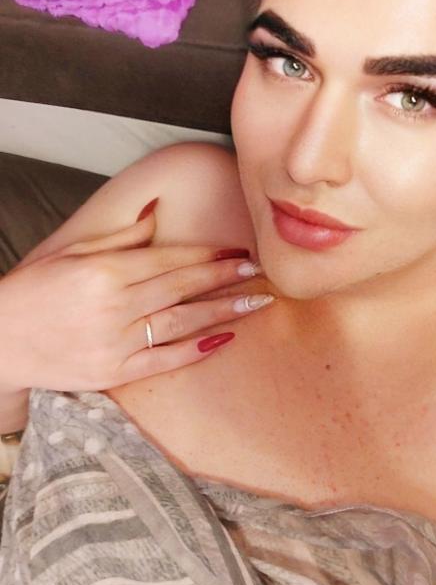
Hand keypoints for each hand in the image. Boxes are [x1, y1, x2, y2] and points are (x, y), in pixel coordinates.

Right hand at [0, 204, 272, 393]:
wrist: (0, 341)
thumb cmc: (35, 289)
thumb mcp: (73, 251)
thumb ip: (121, 235)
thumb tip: (157, 210)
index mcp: (105, 272)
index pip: (170, 260)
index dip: (208, 255)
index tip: (238, 251)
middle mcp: (114, 306)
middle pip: (183, 288)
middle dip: (226, 278)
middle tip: (261, 271)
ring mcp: (115, 343)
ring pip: (181, 324)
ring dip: (224, 312)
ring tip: (258, 303)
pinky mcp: (112, 373)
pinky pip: (163, 361)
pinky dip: (194, 350)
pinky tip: (224, 338)